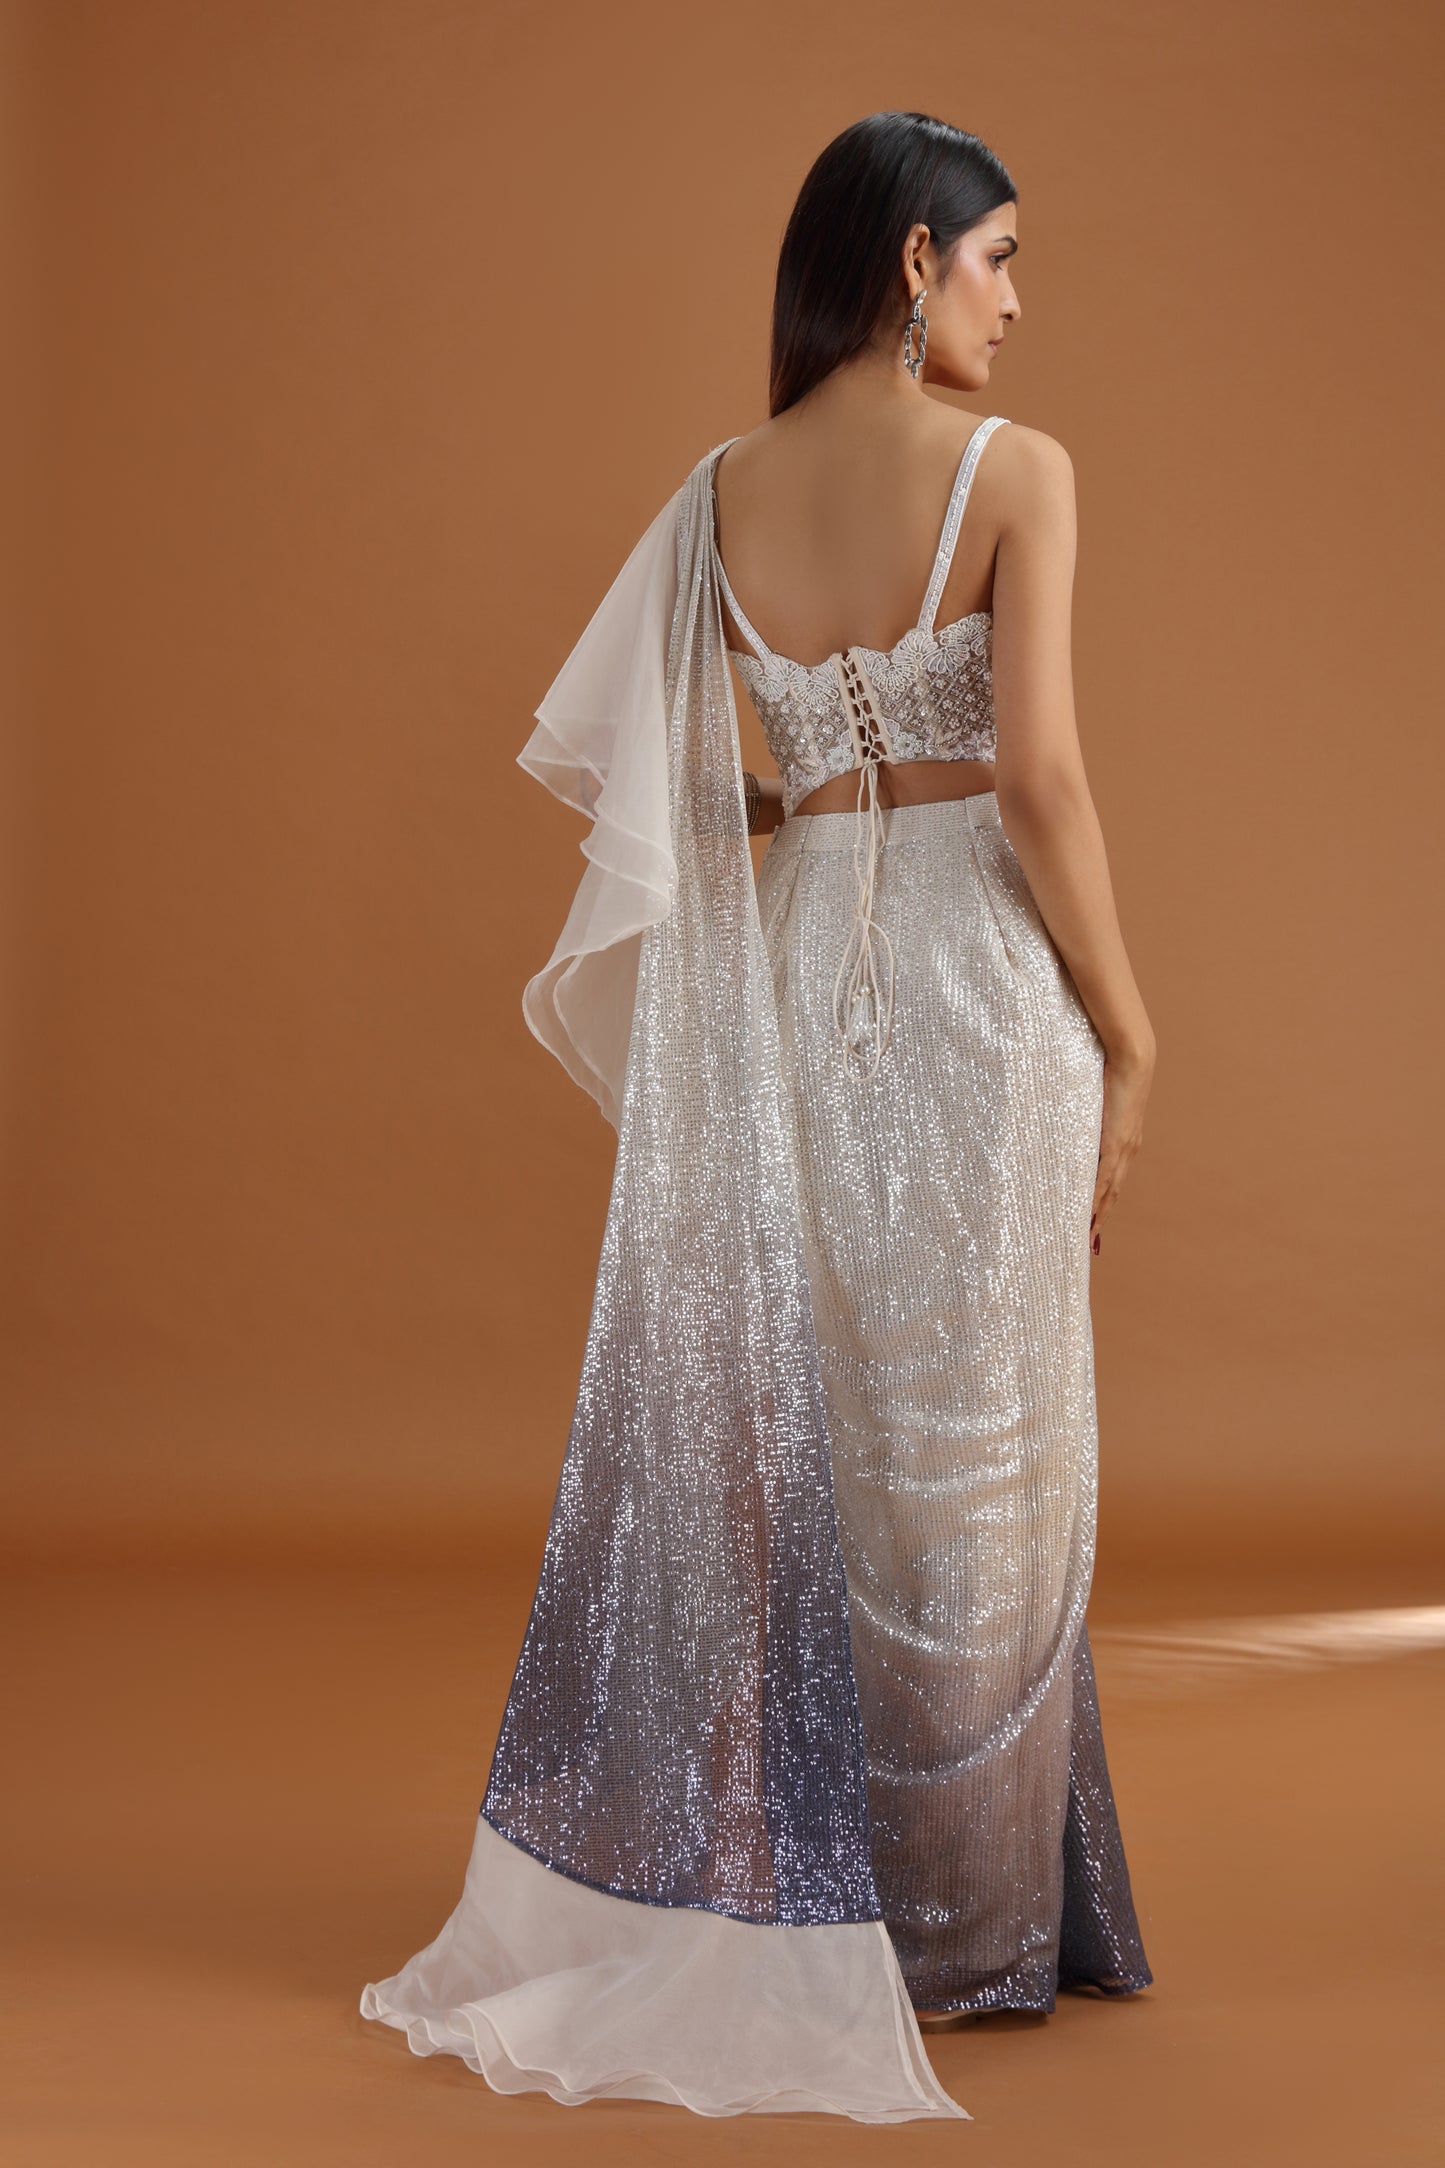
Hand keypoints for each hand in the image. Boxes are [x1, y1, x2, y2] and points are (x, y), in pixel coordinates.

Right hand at [1090, 1038, 1153, 1255]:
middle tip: (1090, 1244)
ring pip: (1110, 1192)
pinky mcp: (1117, 1143)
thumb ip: (1088, 1116)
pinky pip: (1105, 1177)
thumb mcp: (1097, 1101)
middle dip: (1101, 1219)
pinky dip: (1097, 1199)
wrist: (1133, 1059)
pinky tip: (1090, 1214)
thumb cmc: (1112, 1072)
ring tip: (1088, 1238)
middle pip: (1112, 1194)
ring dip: (1099, 1216)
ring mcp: (1124, 1149)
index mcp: (1124, 1142)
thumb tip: (1071, 1121)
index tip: (1094, 1224)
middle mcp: (1128, 1151)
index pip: (1112, 1181)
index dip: (1103, 1204)